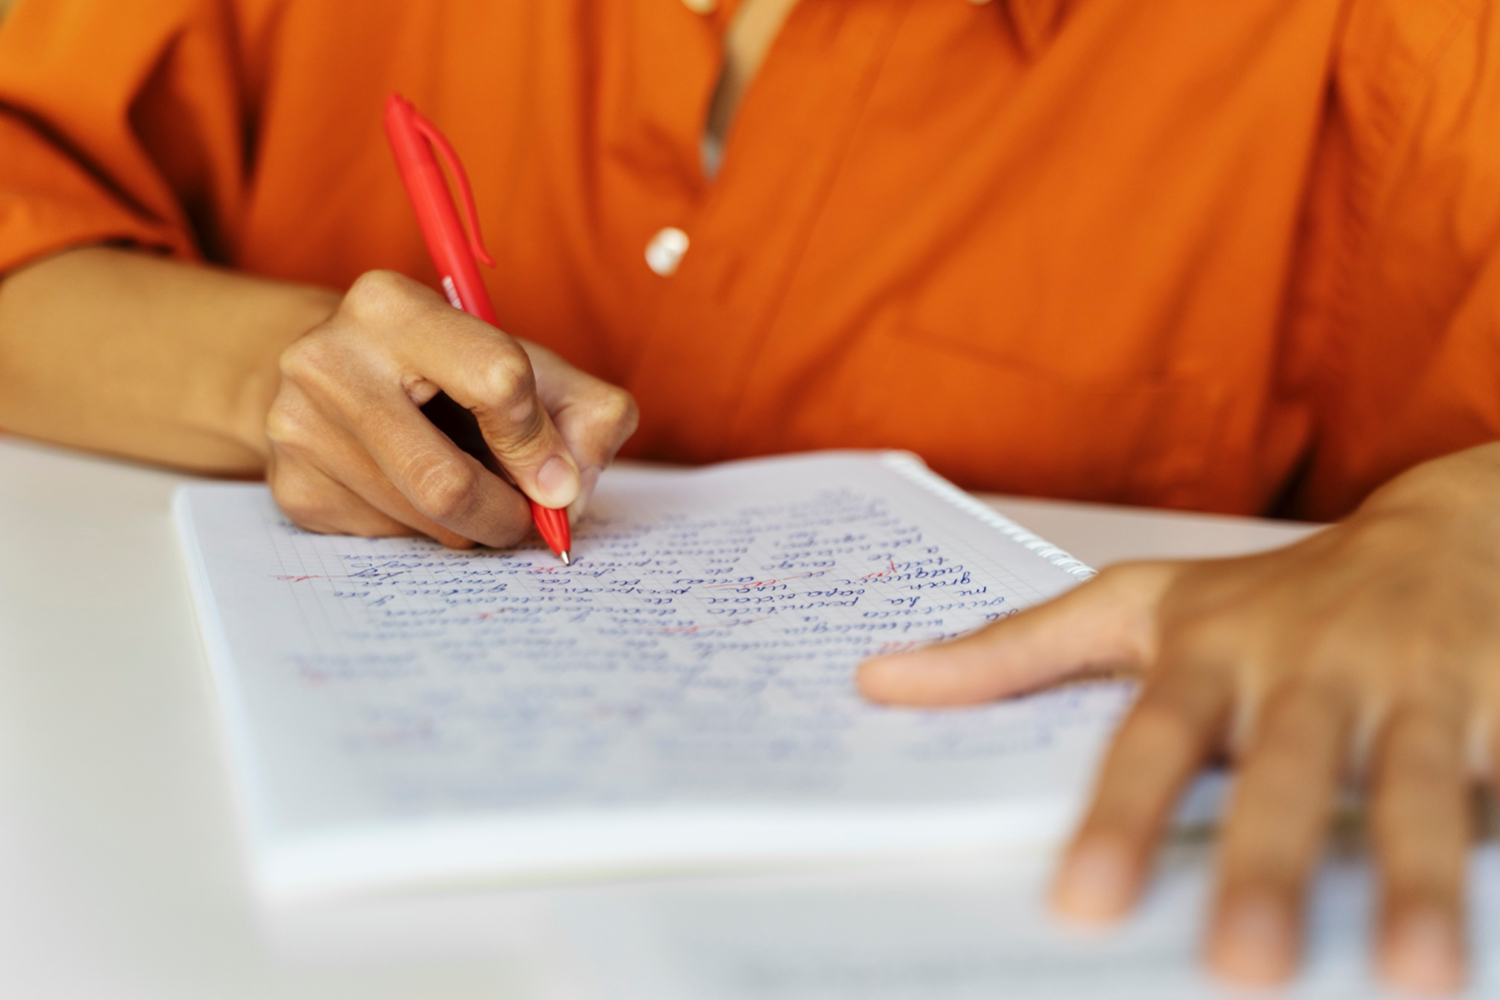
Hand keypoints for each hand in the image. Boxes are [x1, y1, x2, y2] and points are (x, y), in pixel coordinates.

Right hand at [266, 270, 637, 547]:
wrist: (336, 375)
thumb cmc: (451, 370)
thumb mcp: (529, 365)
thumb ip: (586, 412)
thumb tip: (571, 490)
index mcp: (393, 307)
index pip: (498, 380)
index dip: (540, 444)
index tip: (557, 478)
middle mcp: (329, 359)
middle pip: (446, 481)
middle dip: (506, 514)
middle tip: (528, 518)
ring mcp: (299, 427)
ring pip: (423, 519)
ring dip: (471, 526)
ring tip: (474, 492)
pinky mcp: (292, 486)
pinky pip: (388, 538)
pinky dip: (426, 531)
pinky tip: (418, 493)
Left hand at [858, 445, 1499, 993]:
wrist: (1454, 530)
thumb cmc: (1275, 592)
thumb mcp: (1143, 604)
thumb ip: (1014, 650)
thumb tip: (877, 682)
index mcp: (1212, 650)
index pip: (1153, 739)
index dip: (1119, 819)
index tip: (1081, 903)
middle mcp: (1309, 667)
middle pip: (1282, 772)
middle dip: (1266, 865)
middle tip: (1241, 969)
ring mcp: (1418, 686)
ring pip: (1412, 786)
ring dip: (1416, 876)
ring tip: (1411, 979)